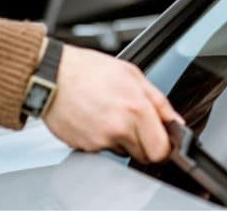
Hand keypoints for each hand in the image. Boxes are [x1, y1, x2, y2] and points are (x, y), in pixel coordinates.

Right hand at [42, 45, 181, 163]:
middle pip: (144, 156)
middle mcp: (120, 128)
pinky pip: (102, 150)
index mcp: (136, 108)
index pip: (161, 150)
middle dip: (145, 145)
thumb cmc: (89, 70)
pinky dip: (102, 139)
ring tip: (110, 115)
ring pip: (123, 153)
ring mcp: (100, 140)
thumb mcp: (132, 74)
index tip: (163, 141)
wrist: (51, 76)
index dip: (165, 147)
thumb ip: (159, 101)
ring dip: (122, 140)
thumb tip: (175, 121)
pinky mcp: (84, 147)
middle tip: (135, 125)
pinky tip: (95, 119)